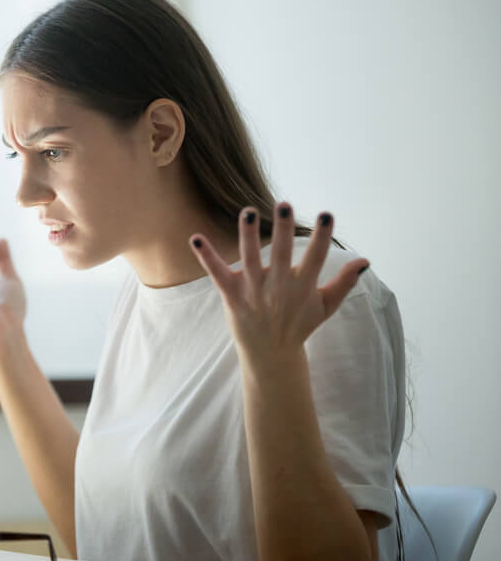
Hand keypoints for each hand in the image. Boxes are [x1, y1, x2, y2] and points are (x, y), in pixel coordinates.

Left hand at [188, 202, 369, 367]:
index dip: (322, 237)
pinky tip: (195, 238)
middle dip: (283, 230)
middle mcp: (278, 287)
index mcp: (303, 286)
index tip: (327, 215)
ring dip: (249, 235)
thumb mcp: (325, 306)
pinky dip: (207, 256)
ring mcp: (253, 290)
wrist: (270, 355)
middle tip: (283, 204)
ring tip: (248, 211)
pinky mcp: (231, 295)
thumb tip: (365, 260)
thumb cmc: (299, 325)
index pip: (316, 258)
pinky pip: (217, 273)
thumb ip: (344, 282)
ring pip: (250, 258)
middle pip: (282, 254)